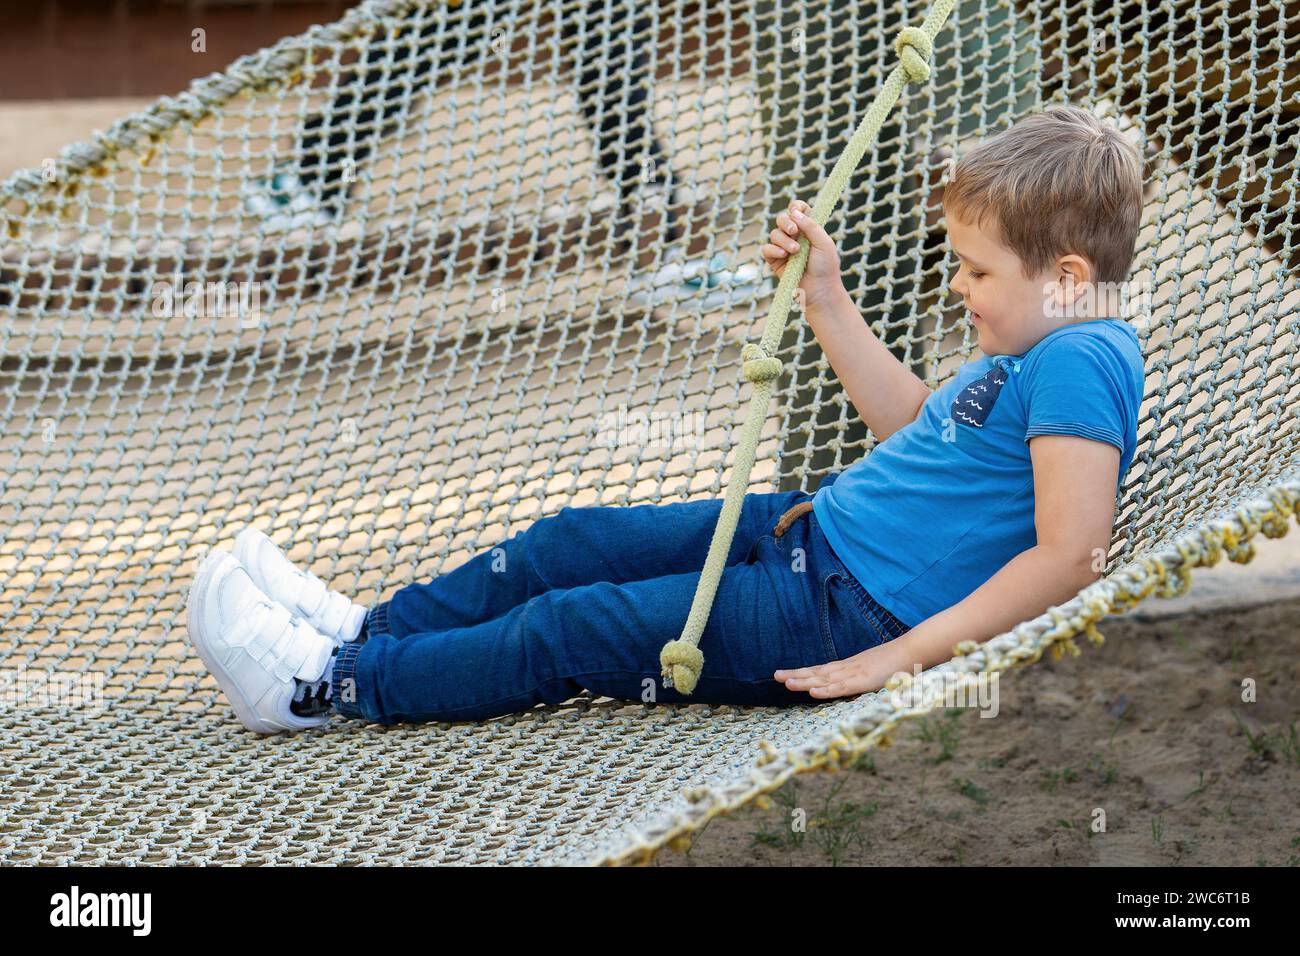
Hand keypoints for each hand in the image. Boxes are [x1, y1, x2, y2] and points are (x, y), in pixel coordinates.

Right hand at [761, 198, 843, 310]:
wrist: (820, 290)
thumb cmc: (826, 267)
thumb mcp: (823, 242)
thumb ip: (810, 225)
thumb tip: (794, 210)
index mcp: (809, 228)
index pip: (798, 210)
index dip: (795, 207)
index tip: (796, 209)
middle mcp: (795, 236)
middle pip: (782, 218)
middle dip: (786, 222)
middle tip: (794, 231)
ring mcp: (784, 248)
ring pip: (774, 233)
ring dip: (783, 240)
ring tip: (795, 251)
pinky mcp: (775, 261)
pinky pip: (767, 249)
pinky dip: (773, 249)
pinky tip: (783, 255)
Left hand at [774, 644, 901, 699]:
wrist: (913, 650)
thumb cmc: (897, 663)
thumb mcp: (875, 672)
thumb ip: (864, 678)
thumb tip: (856, 684)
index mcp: (850, 666)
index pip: (822, 670)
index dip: (804, 672)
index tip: (786, 675)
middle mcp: (848, 668)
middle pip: (817, 672)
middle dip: (796, 674)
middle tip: (776, 676)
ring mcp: (854, 673)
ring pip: (824, 679)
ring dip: (804, 681)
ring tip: (785, 682)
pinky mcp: (863, 681)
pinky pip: (841, 687)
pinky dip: (826, 690)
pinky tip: (812, 691)